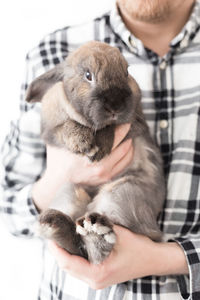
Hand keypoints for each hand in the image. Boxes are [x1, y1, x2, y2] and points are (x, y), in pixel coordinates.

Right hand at [32, 124, 132, 210]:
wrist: (57, 184)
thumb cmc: (58, 161)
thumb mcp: (61, 142)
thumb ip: (71, 129)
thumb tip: (80, 114)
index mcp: (90, 156)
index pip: (114, 137)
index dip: (122, 126)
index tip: (124, 118)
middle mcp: (101, 167)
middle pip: (124, 146)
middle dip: (128, 134)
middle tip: (127, 124)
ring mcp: (106, 175)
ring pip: (128, 156)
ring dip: (130, 144)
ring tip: (127, 135)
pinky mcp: (107, 179)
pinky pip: (125, 165)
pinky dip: (127, 154)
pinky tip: (125, 147)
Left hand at [48, 225, 188, 289]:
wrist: (154, 260)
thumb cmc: (139, 248)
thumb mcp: (118, 234)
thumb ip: (100, 227)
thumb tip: (83, 219)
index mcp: (98, 273)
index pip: (68, 263)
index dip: (56, 250)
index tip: (51, 237)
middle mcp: (95, 281)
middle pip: (67, 267)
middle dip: (58, 252)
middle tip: (54, 236)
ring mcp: (98, 281)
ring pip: (72, 269)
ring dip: (65, 255)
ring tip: (61, 239)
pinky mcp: (101, 277)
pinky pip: (80, 269)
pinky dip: (74, 258)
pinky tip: (74, 246)